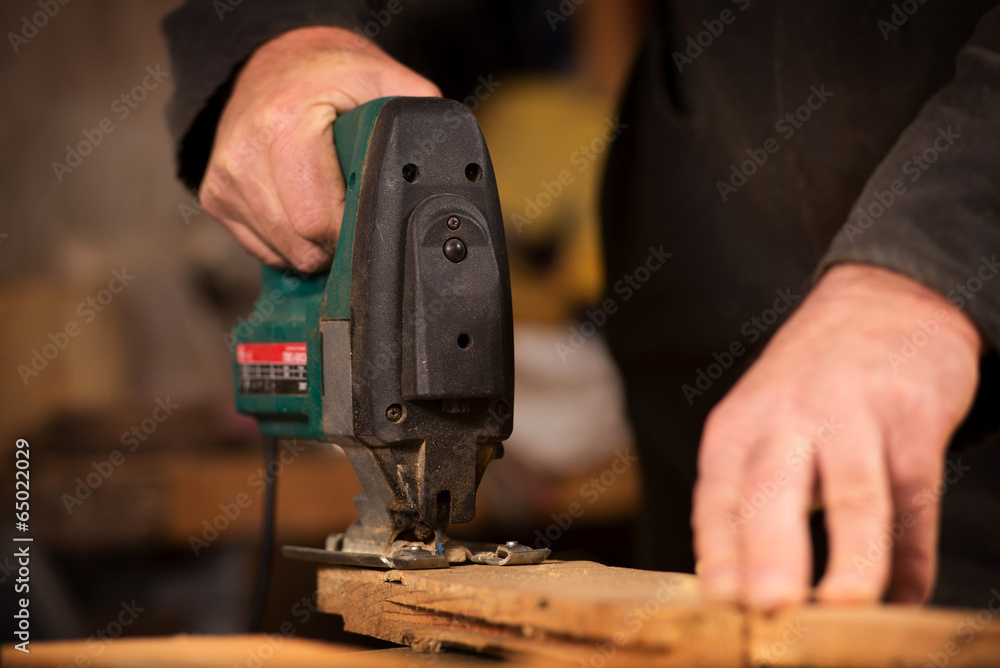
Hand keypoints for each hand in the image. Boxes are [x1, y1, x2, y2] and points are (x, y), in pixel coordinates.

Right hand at [200, 26, 439, 271]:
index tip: (372, 217)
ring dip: (314, 245)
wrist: (271, 61)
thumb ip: (414, 114)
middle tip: (356, 216)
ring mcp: (225, 179)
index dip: (356, 230)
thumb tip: (441, 158)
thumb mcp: (379, 77)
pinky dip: (289, 241)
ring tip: (329, 206)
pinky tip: (302, 208)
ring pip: (283, 253)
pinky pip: (263, 250)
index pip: (319, 221)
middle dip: (338, 243)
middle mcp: (245, 155)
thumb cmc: (326, 73)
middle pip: (302, 245)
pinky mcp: (215, 197)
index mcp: (284, 125)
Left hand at [693, 263, 980, 608]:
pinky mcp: (913, 420)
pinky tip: (908, 596)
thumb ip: (746, 496)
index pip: (718, 496)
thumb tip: (730, 585)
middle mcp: (788, 418)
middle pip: (774, 487)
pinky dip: (912, 553)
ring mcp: (854, 416)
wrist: (884, 298)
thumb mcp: (759, 424)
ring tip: (847, 606)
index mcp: (739, 427)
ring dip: (853, 553)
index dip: (718, 549)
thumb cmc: (809, 383)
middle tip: (766, 605)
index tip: (718, 601)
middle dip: (768, 549)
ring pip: (854, 491)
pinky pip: (915, 494)